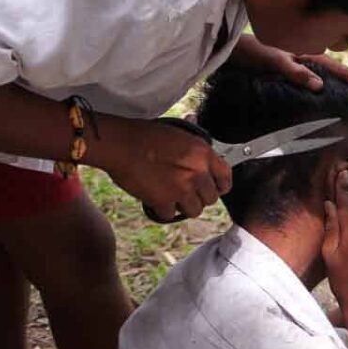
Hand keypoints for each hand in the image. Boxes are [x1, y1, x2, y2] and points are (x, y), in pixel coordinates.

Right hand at [97, 117, 231, 220]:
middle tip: (185, 192)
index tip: (215, 188)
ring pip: (194, 211)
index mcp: (203, 154)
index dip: (221, 186)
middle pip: (211, 199)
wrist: (121, 144)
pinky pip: (170, 215)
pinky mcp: (164, 201)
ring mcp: (181, 189)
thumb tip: (203, 154)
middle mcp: (197, 173)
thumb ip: (195, 148)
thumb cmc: (145, 135)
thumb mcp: (179, 134)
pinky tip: (155, 199)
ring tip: (171, 196)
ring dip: (183, 206)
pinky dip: (162, 210)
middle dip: (199, 197)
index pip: (226, 177)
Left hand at [231, 36, 347, 116]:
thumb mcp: (276, 62)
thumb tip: (320, 86)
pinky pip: (329, 91)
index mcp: (317, 59)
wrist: (242, 53)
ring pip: (341, 86)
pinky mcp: (304, 82)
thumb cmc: (258, 55)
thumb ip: (296, 72)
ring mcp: (312, 73)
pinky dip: (341, 100)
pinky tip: (344, 112)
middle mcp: (318, 65)